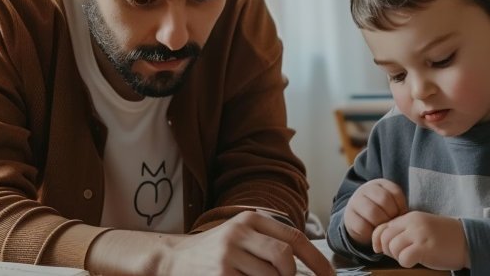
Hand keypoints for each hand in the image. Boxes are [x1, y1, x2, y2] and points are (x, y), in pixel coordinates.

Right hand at [160, 211, 334, 275]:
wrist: (172, 259)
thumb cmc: (215, 252)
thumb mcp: (241, 236)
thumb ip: (270, 243)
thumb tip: (308, 268)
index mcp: (250, 219)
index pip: (294, 237)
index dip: (317, 261)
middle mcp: (239, 232)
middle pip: (284, 257)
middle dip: (290, 275)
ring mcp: (228, 255)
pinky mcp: (221, 275)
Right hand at [342, 179, 406, 247]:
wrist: (359, 219)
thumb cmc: (382, 212)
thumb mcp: (392, 205)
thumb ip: (399, 206)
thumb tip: (406, 216)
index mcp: (380, 183)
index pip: (395, 192)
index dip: (401, 207)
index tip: (400, 215)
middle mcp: (365, 189)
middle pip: (384, 199)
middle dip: (391, 215)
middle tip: (391, 223)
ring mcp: (355, 201)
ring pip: (373, 212)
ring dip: (381, 223)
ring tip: (383, 228)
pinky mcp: (349, 217)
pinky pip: (363, 226)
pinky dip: (371, 232)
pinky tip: (373, 232)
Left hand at [371, 211, 468, 270]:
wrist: (468, 241)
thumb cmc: (443, 238)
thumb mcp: (420, 228)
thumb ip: (402, 231)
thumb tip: (380, 243)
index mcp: (409, 217)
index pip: (381, 226)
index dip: (377, 240)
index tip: (381, 249)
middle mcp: (412, 223)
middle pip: (384, 237)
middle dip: (387, 250)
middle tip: (401, 254)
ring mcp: (419, 234)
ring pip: (392, 247)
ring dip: (398, 257)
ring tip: (411, 256)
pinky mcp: (425, 247)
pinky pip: (404, 258)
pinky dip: (407, 263)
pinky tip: (417, 261)